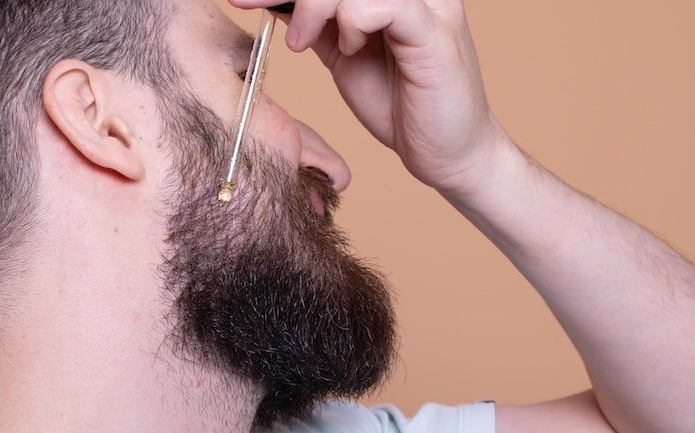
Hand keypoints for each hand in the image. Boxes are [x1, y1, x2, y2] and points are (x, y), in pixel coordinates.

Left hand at [228, 0, 509, 195]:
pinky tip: (349, 47)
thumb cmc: (400, 104)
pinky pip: (380, 3)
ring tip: (302, 41)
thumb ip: (317, 22)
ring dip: (314, 4)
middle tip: (246, 0)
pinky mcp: (437, 32)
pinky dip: (351, 21)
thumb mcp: (343, 53)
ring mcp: (430, 4)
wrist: (448, 155)